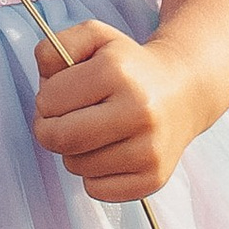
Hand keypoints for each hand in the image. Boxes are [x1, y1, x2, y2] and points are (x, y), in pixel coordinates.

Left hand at [32, 26, 197, 203]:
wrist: (184, 90)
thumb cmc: (130, 67)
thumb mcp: (94, 38)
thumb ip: (55, 47)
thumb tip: (44, 80)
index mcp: (117, 71)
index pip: (48, 101)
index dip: (46, 98)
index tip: (62, 95)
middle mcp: (138, 110)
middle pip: (59, 139)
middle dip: (50, 130)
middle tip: (63, 120)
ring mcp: (148, 149)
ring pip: (75, 166)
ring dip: (74, 152)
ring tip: (95, 132)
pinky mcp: (153, 178)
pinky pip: (96, 190)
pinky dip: (95, 174)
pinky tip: (111, 151)